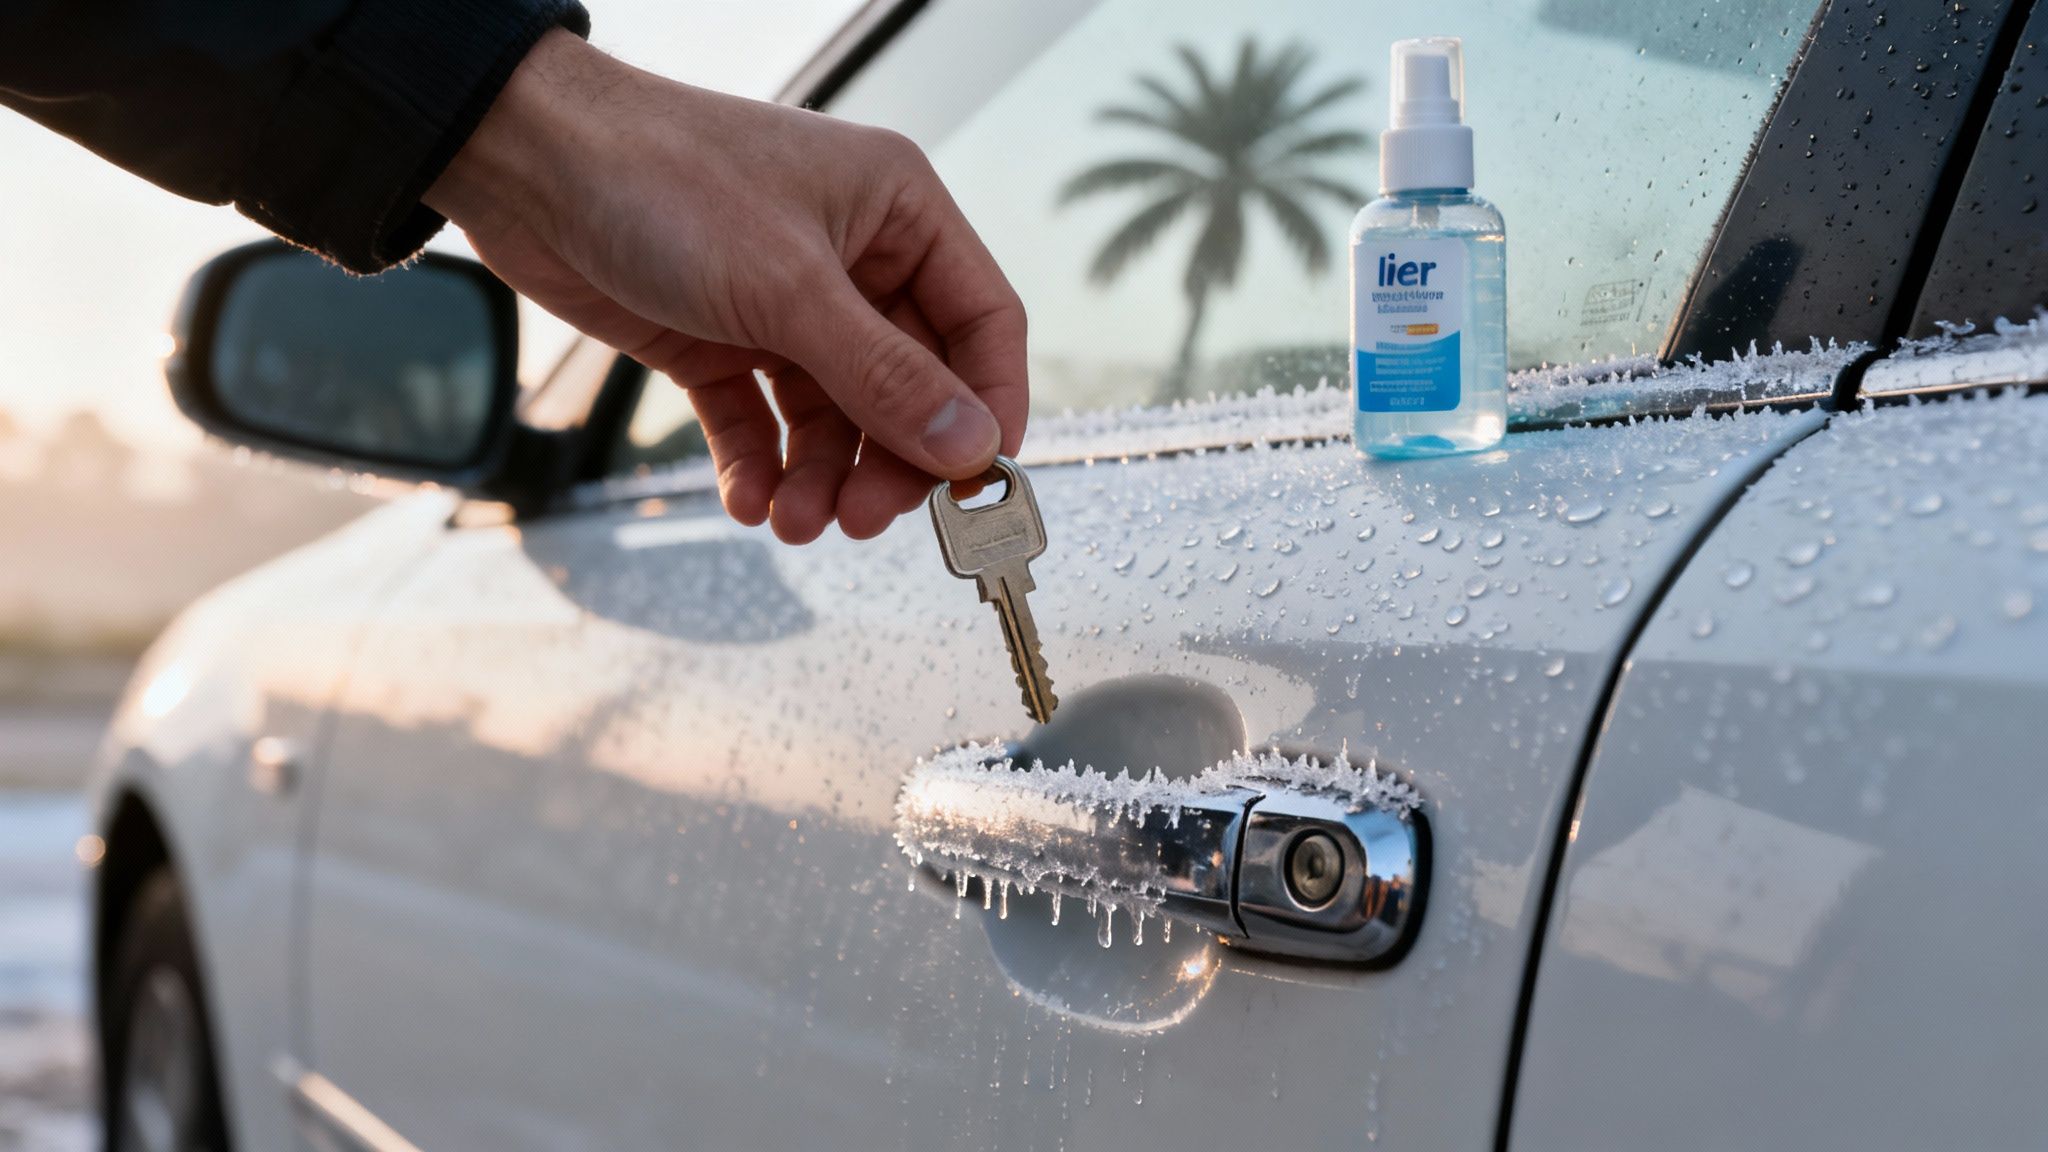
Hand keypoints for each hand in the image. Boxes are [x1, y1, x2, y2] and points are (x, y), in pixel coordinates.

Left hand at [424, 30, 1027, 541]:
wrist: (524, 161)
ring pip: (834, 416)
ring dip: (820, 476)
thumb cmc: (659, 177)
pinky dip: (761, 464)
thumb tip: (970, 446)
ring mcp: (786, 302)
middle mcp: (852, 258)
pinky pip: (762, 420)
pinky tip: (748, 497)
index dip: (988, 409)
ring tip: (791, 518)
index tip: (974, 483)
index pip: (983, 325)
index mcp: (897, 213)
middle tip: (862, 517)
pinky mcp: (719, 338)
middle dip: (887, 460)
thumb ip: (885, 376)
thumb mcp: (788, 287)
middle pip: (910, 386)